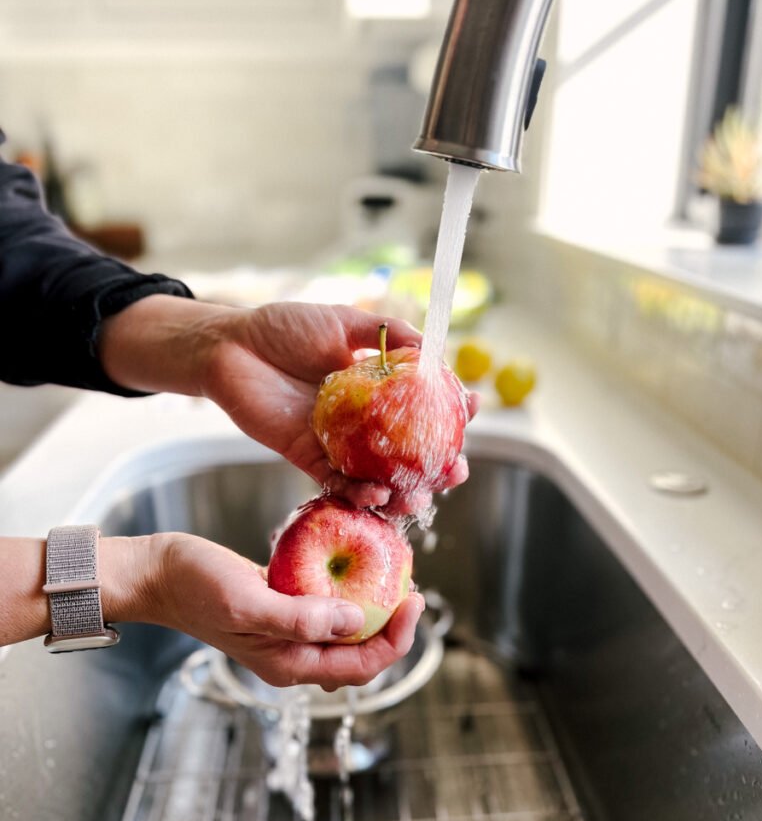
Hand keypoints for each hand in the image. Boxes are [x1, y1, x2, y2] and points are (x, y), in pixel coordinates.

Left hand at [99, 296, 476, 509]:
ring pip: (377, 477)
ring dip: (402, 493)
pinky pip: (336, 483)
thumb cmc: (285, 328)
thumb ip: (388, 334)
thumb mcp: (343, 321)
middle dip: (436, 468)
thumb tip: (432, 349)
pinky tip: (377, 498)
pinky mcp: (307, 458)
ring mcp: (337, 443)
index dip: (451, 412)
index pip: (423, 406)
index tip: (472, 410)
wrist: (231, 346)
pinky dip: (357, 494)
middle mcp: (362, 421)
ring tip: (420, 499)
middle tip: (455, 473)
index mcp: (377, 388)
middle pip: (408, 453)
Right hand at [102, 533, 424, 690]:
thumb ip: (301, 619)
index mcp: (290, 665)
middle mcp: (293, 657)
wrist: (160, 574)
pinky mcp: (282, 611)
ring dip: (375, 613)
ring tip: (395, 580)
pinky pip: (327, 612)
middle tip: (413, 590)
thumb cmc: (197, 587)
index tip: (414, 601)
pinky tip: (359, 570)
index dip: (396, 640)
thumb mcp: (249, 602)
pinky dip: (349, 596)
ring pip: (346, 635)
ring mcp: (287, 636)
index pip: (361, 667)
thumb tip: (356, 619)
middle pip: (361, 657)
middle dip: (393, 629)